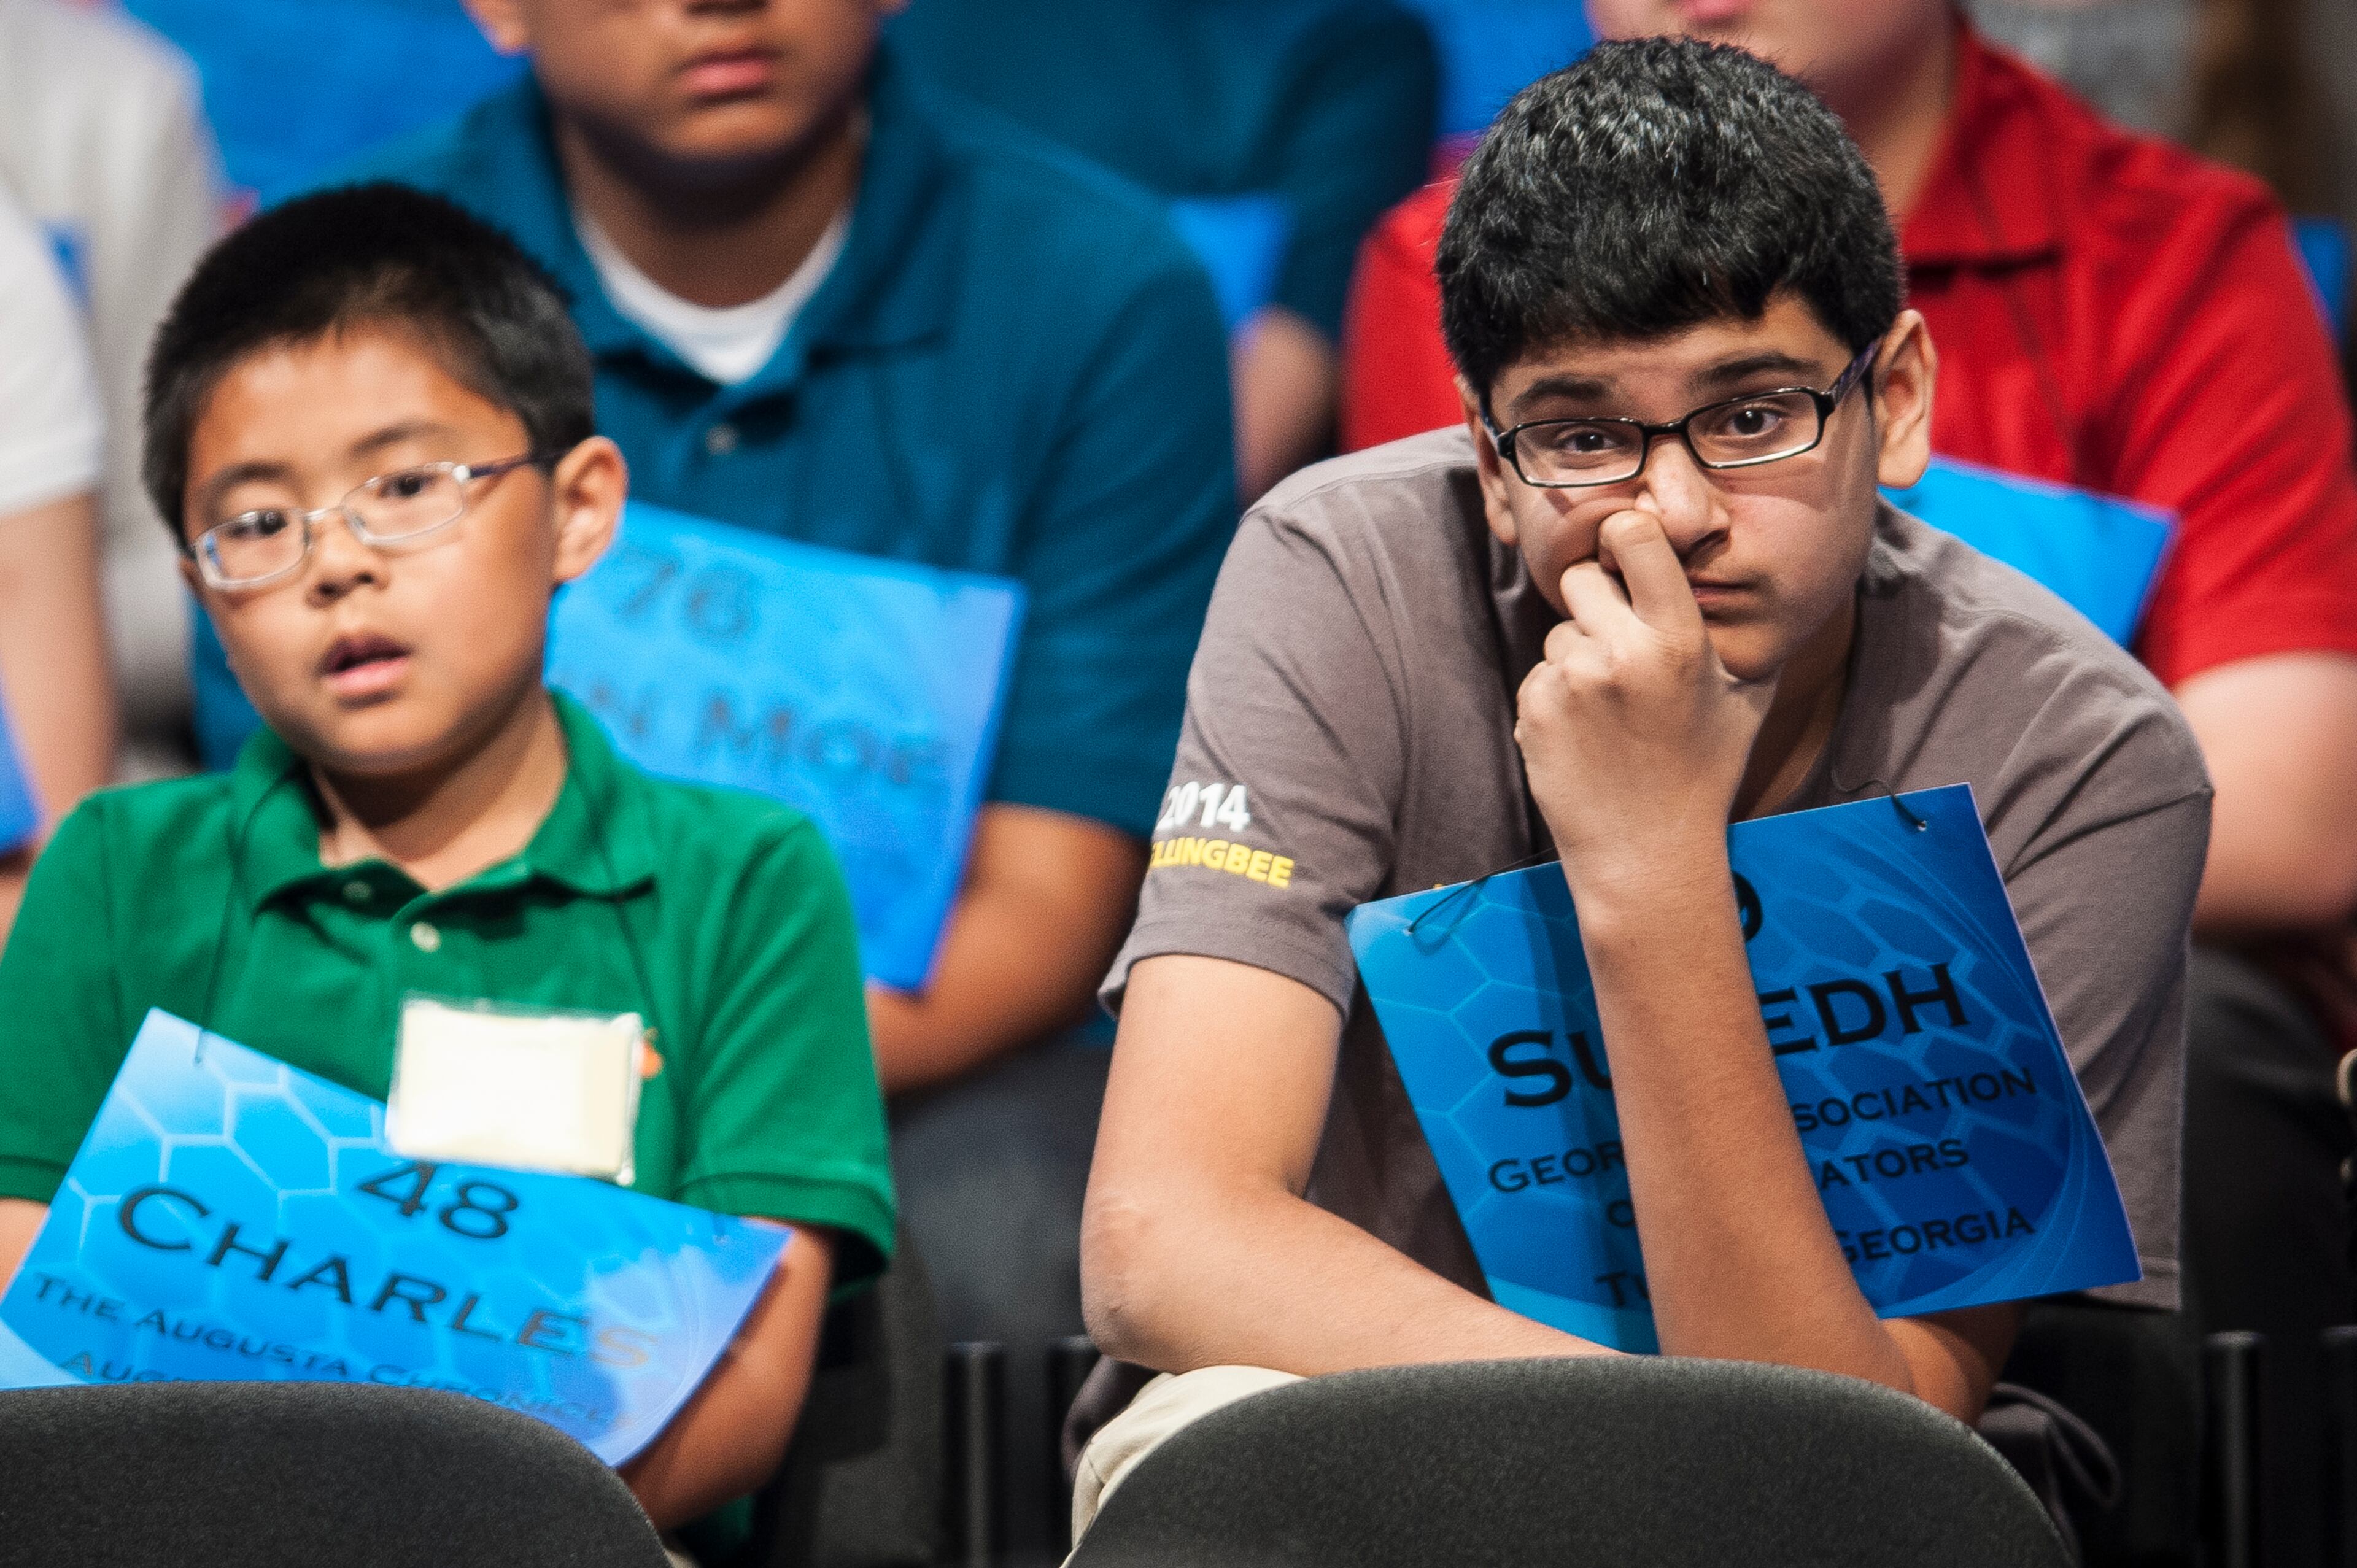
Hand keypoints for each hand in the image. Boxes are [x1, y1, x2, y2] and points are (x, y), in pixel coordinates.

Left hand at [1514, 511, 1776, 894]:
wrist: (1648, 852)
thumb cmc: (1705, 772)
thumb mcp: (1746, 699)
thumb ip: (1739, 634)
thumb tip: (1746, 580)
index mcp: (1677, 637)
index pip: (1633, 536)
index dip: (1626, 535)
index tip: (1627, 547)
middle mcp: (1619, 651)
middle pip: (1582, 578)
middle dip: (1598, 600)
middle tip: (1621, 640)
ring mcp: (1570, 681)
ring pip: (1560, 631)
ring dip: (1579, 655)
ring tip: (1613, 707)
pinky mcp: (1534, 709)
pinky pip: (1540, 674)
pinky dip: (1558, 695)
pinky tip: (1588, 733)